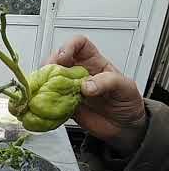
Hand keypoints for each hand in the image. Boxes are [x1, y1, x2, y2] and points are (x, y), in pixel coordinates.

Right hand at [45, 36, 146, 156]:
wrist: (124, 126)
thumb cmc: (127, 101)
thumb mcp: (125, 87)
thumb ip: (107, 82)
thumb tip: (86, 86)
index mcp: (93, 62)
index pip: (78, 44)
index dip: (69, 46)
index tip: (64, 57)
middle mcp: (78, 72)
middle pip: (57, 59)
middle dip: (50, 64)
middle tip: (50, 75)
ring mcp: (69, 88)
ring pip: (49, 78)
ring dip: (43, 82)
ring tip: (44, 90)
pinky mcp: (63, 103)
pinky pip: (49, 98)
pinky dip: (43, 100)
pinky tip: (45, 103)